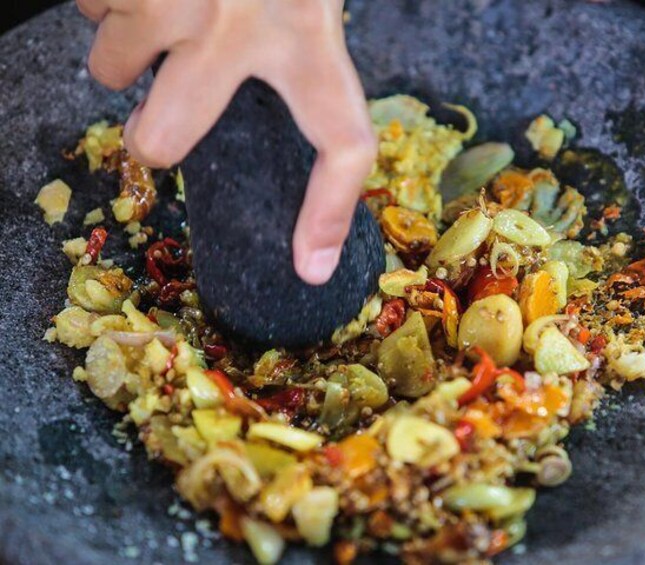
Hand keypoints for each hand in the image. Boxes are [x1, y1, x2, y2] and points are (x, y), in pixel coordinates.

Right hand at [77, 0, 376, 284]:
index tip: (310, 266)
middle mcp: (241, 23)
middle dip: (151, 126)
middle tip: (171, 84)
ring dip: (128, 37)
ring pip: (109, 62)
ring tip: (169, 0)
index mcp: (312, 35)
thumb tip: (275, 159)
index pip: (341, 141)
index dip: (326, 212)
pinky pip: (90, 7)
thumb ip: (300, 68)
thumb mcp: (308, 6)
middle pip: (162, 140)